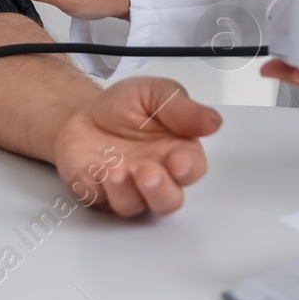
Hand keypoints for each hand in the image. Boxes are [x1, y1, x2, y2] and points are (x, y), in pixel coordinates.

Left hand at [52, 76, 221, 215]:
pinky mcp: (97, 192)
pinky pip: (96, 199)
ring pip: (132, 206)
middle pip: (168, 201)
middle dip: (160, 192)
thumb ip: (182, 108)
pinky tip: (92, 170)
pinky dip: (94, 188)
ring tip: (114, 169)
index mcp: (176, 152)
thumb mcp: (156, 93)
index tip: (179, 163)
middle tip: (148, 175)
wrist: (86, 111)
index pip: (192, 169)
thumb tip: (213, 120)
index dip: (187, 170)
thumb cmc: (126, 106)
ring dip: (124, 191)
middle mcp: (155, 176)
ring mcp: (126, 188)